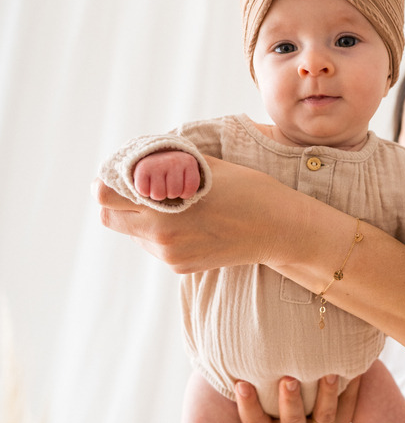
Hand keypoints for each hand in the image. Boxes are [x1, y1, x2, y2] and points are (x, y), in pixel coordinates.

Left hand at [93, 157, 292, 272]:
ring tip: (169, 200)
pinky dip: (160, 231)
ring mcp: (170, 256)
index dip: (107, 181)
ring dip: (139, 216)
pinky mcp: (181, 266)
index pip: (106, 198)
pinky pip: (156, 246)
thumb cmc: (248, 191)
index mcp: (161, 209)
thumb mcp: (206, 167)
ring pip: (134, 234)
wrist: (279, 229)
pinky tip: (186, 218)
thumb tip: (144, 156)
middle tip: (137, 184)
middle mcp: (160, 237)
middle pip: (111, 218)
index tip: (118, 172)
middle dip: (117, 200)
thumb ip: (169, 163)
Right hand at [133, 151, 200, 200]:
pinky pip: (144, 191)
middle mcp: (174, 161)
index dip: (185, 193)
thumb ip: (190, 185)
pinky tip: (147, 183)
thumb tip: (184, 198)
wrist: (153, 154)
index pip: (191, 187)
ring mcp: (158, 164)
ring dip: (157, 194)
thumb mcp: (187, 174)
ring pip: (159, 195)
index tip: (181, 185)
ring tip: (158, 183)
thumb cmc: (174, 170)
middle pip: (174, 193)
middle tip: (167, 183)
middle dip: (170, 193)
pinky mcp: (143, 168)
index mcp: (189, 162)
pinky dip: (145, 192)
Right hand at [235, 375, 359, 422]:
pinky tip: (355, 368)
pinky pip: (348, 408)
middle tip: (288, 378)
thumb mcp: (262, 407)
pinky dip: (352, 388)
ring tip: (329, 372)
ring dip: (327, 393)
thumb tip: (232, 350)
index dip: (247, 405)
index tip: (240, 383)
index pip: (254, 422)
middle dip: (290, 401)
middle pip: (291, 421)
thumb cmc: (276, 410)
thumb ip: (251, 386)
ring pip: (324, 416)